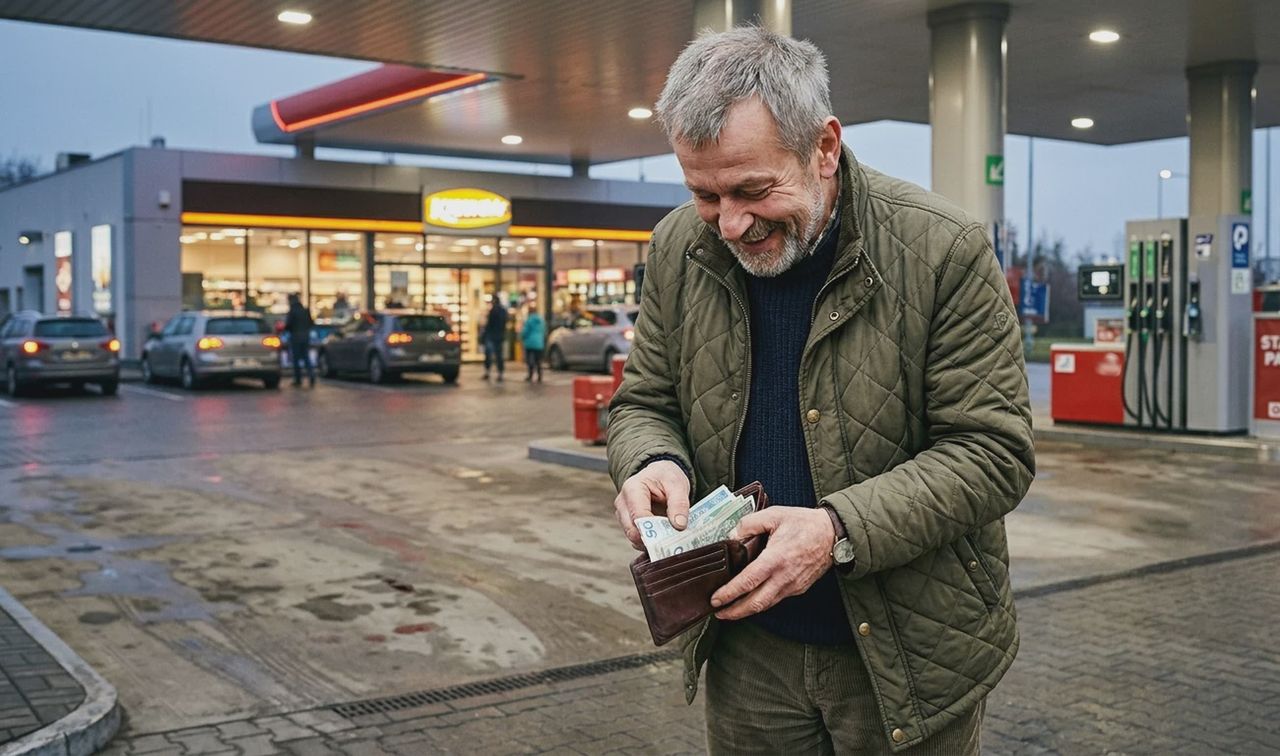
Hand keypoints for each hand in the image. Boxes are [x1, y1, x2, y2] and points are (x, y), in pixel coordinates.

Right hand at [613, 460, 690, 549]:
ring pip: (633, 537)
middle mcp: (623, 503)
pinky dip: (650, 542)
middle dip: (652, 539)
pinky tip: (663, 538)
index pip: (638, 516)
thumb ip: (679, 504)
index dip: (654, 530)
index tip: (672, 535)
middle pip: (632, 530)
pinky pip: (636, 539)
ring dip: (651, 542)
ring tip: (670, 538)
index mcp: (632, 489)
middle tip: (672, 542)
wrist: (660, 475)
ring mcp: (623, 515)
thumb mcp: (678, 485)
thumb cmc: (666, 477)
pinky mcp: (627, 524)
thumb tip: (679, 526)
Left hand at [710, 507, 834, 620]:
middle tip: (717, 613)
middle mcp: (784, 577)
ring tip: (730, 611)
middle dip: (734, 612)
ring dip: (746, 610)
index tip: (715, 599)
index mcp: (776, 558)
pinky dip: (761, 603)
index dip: (729, 593)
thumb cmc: (805, 523)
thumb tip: (732, 536)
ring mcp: (793, 585)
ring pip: (766, 605)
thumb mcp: (774, 514)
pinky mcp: (798, 588)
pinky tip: (751, 599)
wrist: (833, 534)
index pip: (748, 581)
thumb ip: (750, 524)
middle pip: (755, 603)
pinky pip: (776, 599)